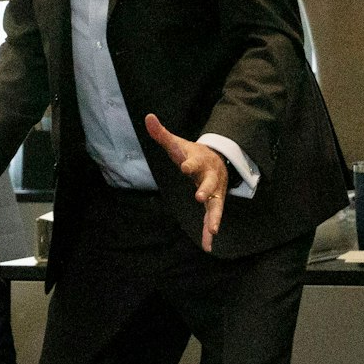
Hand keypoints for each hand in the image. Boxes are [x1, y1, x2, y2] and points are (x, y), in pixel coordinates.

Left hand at [143, 113, 225, 250]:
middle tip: (199, 197)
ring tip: (213, 231)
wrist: (216, 159)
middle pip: (209, 184)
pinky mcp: (214, 203)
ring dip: (214, 217)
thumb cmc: (192, 153)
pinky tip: (208, 246)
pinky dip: (209, 231)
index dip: (189, 163)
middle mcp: (209, 177)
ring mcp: (214, 192)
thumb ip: (161, 134)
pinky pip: (212, 218)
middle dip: (206, 190)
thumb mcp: (177, 144)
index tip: (185, 166)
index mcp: (198, 161)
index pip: (193, 161)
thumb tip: (147, 117)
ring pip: (216, 205)